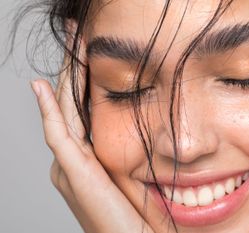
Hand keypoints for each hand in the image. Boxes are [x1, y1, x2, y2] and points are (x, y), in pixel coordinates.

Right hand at [30, 21, 152, 232]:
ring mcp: (69, 165)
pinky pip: (58, 133)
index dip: (85, 78)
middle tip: (78, 36)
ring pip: (64, 111)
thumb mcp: (134, 176)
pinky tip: (43, 86)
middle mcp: (73, 159)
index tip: (92, 50)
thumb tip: (148, 133)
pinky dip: (49, 109)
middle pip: (71, 104)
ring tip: (71, 44)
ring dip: (67, 76)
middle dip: (74, 68)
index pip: (83, 109)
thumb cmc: (136, 215)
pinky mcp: (73, 172)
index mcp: (88, 158)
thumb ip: (131, 155)